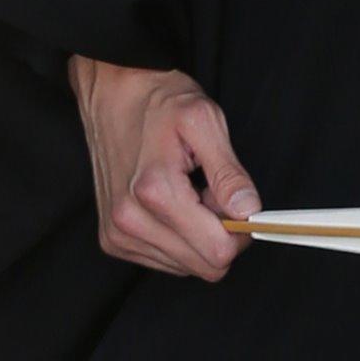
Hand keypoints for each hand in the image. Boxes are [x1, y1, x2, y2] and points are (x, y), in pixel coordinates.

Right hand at [70, 57, 258, 280]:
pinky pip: (165, 261)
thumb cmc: (160, 102)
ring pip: (185, 267)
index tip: (236, 203)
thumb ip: (229, 173)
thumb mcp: (206, 122)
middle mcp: (130, 221)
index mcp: (156, 192)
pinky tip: (170, 203)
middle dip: (217, 234)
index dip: (239, 232)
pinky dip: (177, 237)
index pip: (218, 252)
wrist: (113, 93)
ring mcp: (117, 234)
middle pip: (203, 266)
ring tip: (186, 191)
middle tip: (209, 192)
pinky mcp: (112, 240)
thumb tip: (248, 213)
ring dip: (196, 235)